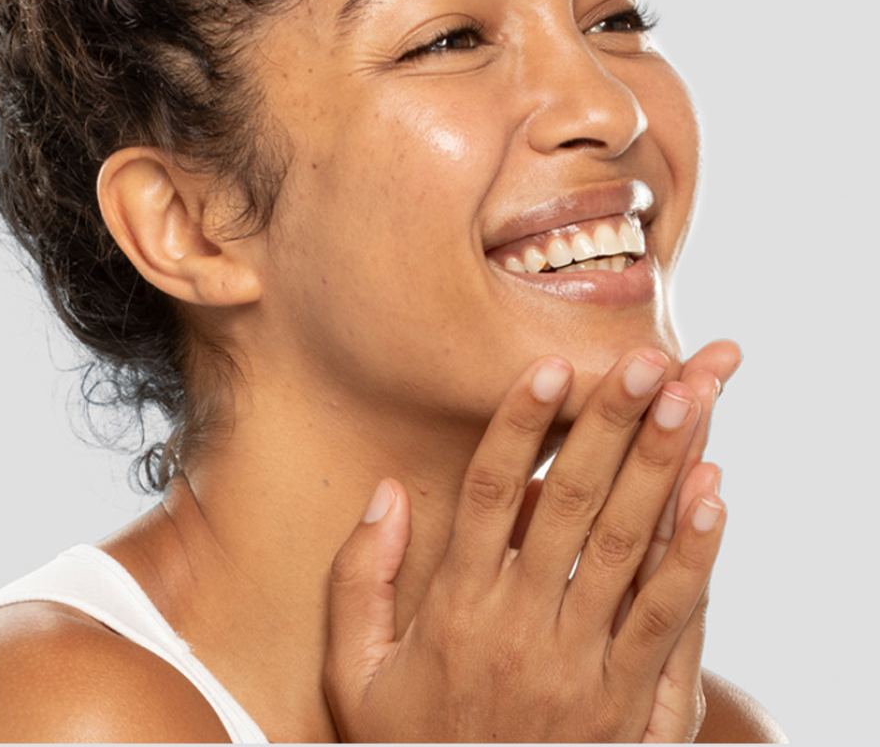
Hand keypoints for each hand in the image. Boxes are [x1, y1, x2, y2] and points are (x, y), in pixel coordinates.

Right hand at [325, 348, 726, 741]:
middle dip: (609, 426)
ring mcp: (582, 664)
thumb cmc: (413, 744)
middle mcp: (522, 626)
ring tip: (688, 403)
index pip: (488, 494)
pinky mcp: (629, 701)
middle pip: (569, 505)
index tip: (548, 367)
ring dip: (661, 470)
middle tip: (642, 361)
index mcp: (456, 609)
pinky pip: (667, 619)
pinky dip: (693, 555)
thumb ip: (361, 578)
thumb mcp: (354, 672)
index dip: (518, 426)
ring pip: (626, 548)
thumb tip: (385, 491)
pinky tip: (714, 497)